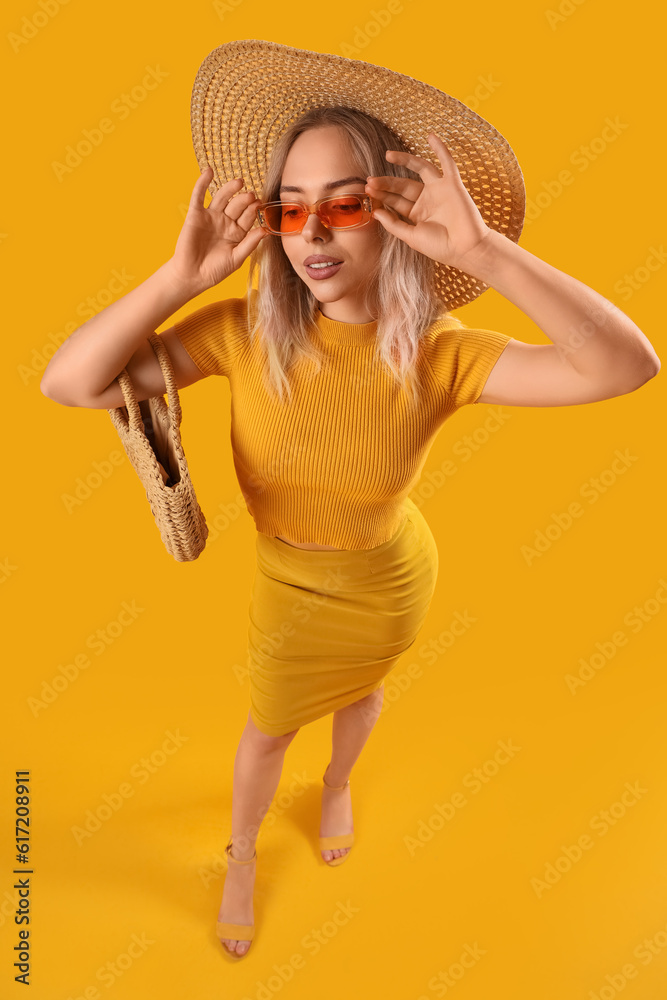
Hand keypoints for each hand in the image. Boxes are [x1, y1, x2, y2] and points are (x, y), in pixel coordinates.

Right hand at [170, 167, 269, 292]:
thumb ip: (250, 243)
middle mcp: (225, 222)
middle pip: (237, 205)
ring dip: (230, 188)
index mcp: (237, 232)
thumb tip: (266, 230)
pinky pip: (199, 196)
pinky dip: (202, 183)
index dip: (254, 211)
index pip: (248, 217)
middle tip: (251, 195)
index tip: (261, 205)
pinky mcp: (195, 215)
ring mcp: (211, 217)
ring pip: (222, 197)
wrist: (192, 276)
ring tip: (239, 182)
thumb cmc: (215, 270)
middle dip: (244, 200)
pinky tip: (209, 172)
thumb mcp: (237, 258)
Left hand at [365, 133, 493, 270]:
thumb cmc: (440, 247)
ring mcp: (439, 190)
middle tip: (370, 181)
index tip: (367, 191)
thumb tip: (375, 212)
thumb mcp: (412, 237)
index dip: (381, 195)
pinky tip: (431, 137)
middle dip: (386, 183)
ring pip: (419, 169)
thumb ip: (394, 224)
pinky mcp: (452, 184)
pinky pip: (447, 163)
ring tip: (388, 155)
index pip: (396, 201)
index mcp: (417, 214)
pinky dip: (440, 149)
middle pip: (402, 186)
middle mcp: (427, 200)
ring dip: (405, 161)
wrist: (465, 249)